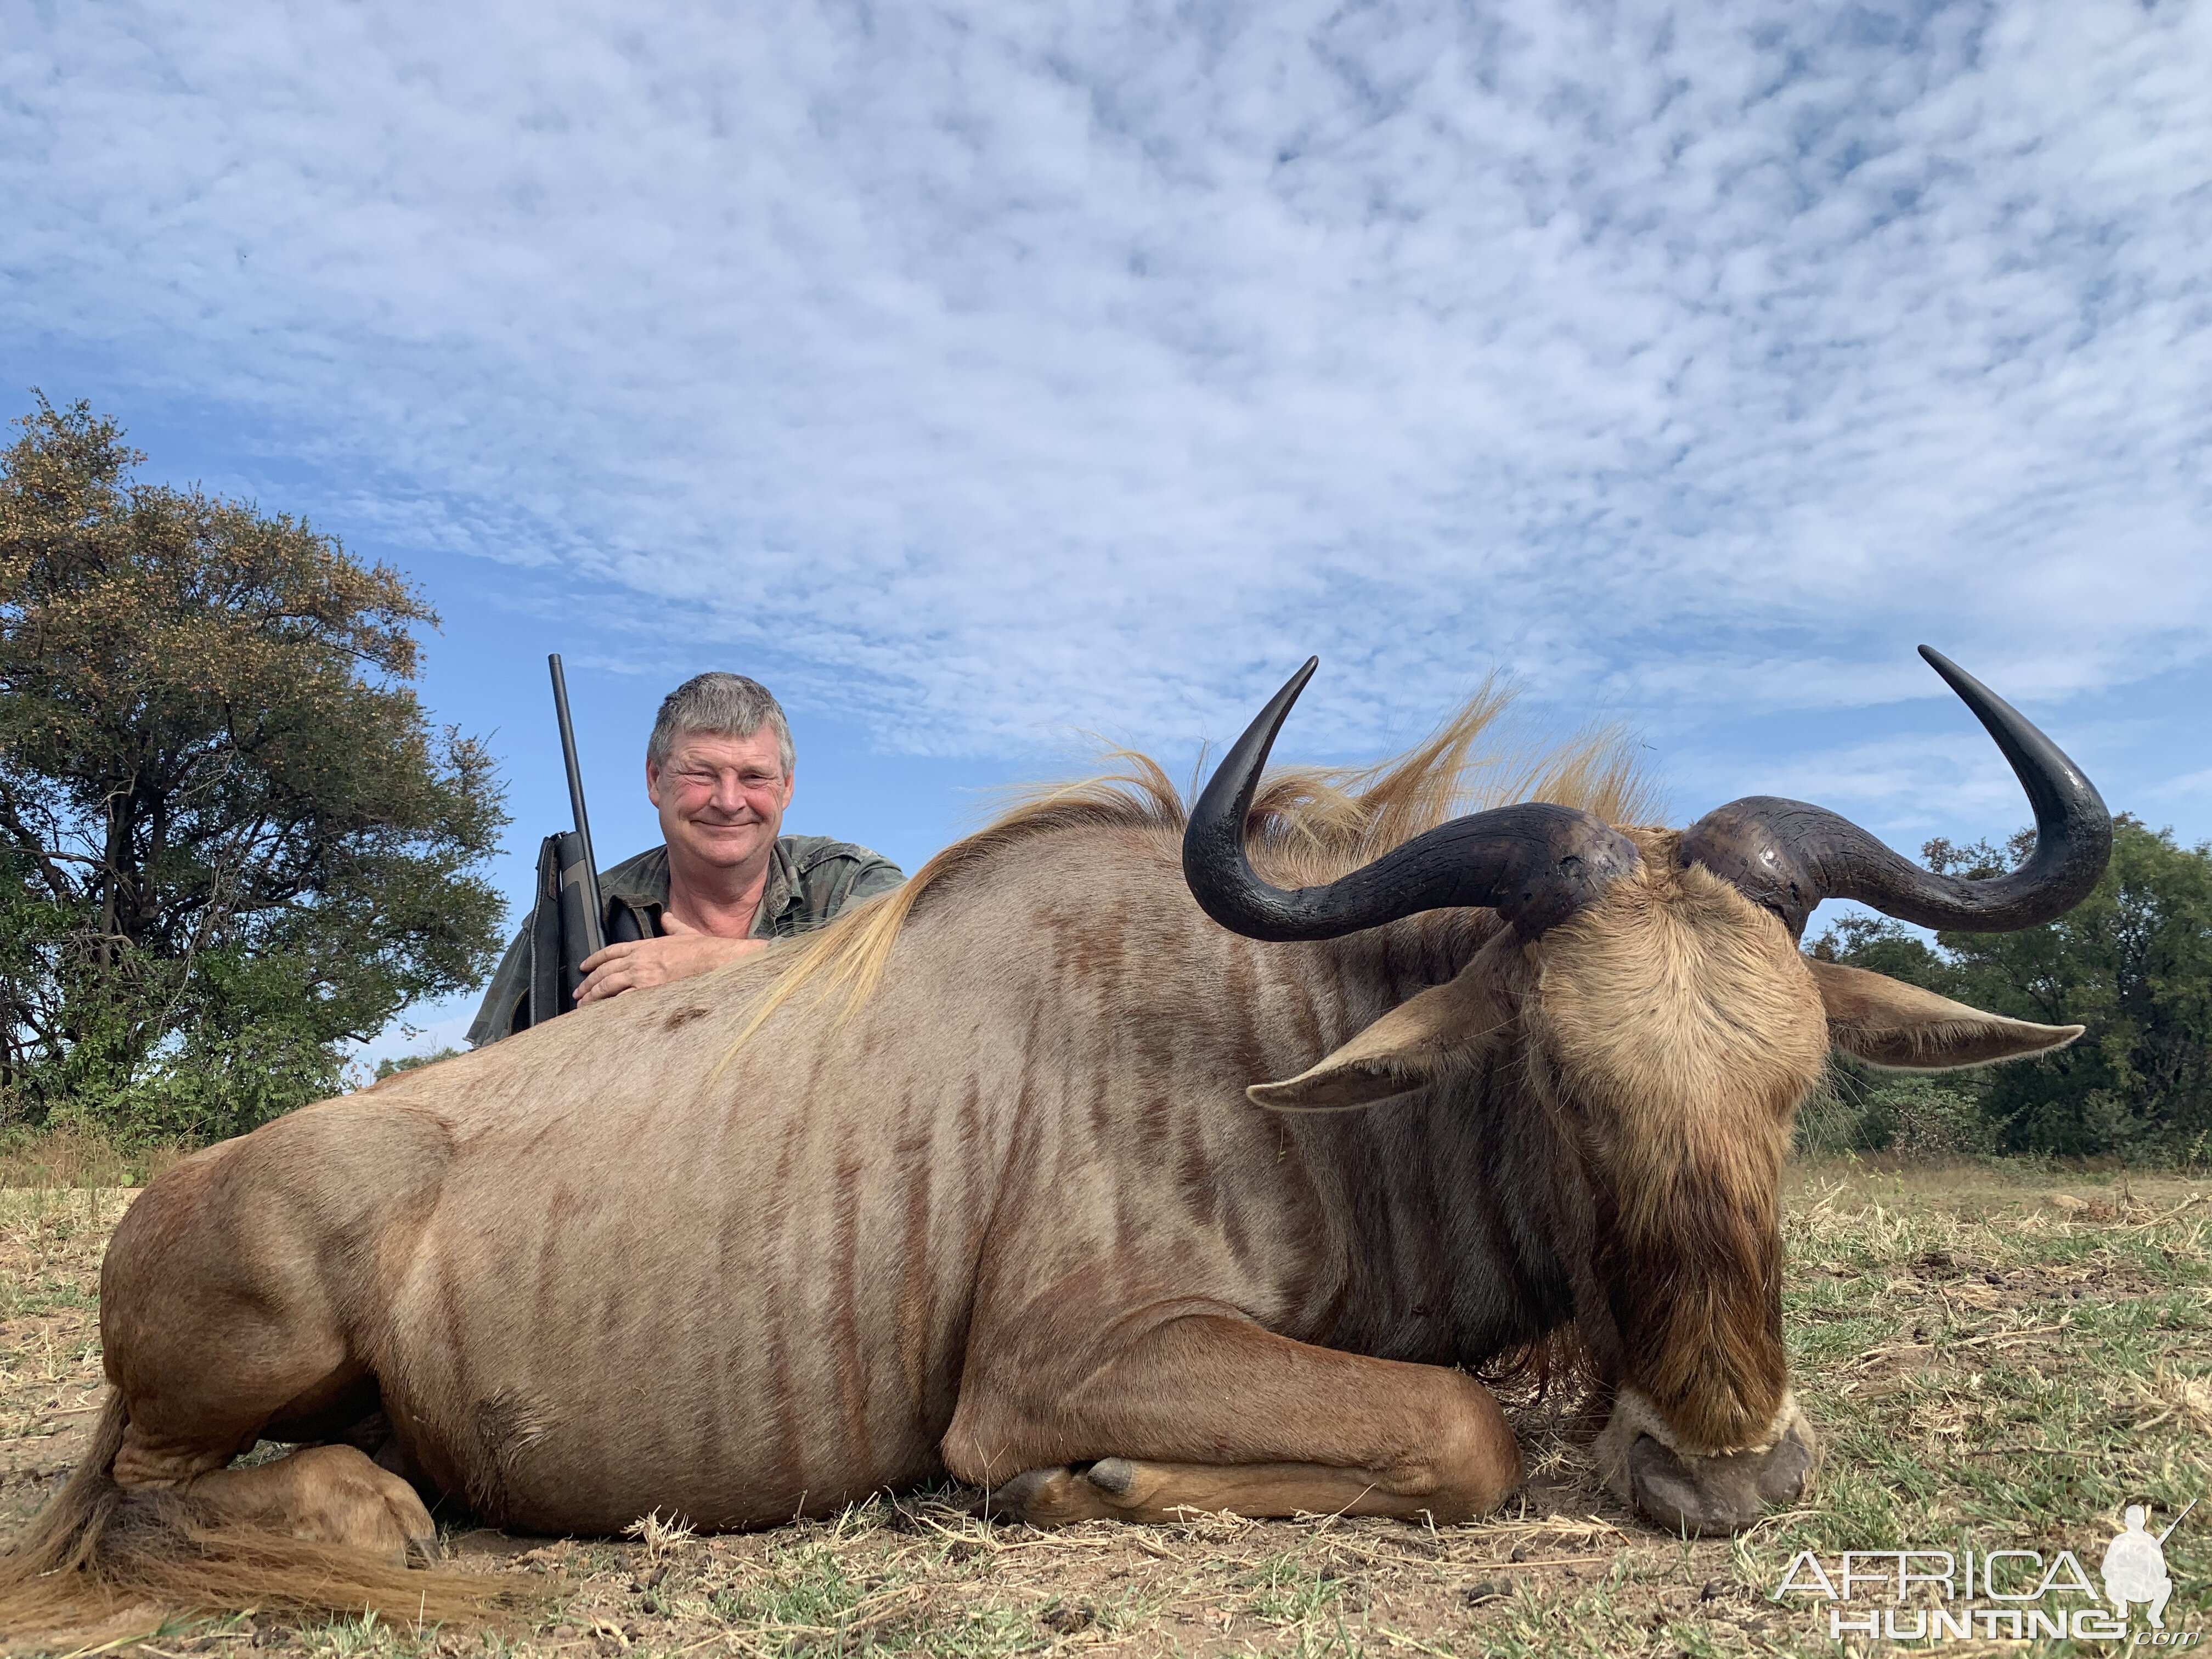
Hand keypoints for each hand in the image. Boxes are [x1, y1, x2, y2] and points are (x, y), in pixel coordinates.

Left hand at [575, 914, 769, 1004]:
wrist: (713, 960)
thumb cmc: (702, 949)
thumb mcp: (684, 932)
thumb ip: (672, 925)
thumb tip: (667, 917)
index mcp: (644, 945)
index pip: (611, 951)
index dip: (595, 959)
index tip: (584, 966)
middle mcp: (638, 960)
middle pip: (604, 971)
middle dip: (588, 982)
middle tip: (578, 991)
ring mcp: (641, 976)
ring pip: (608, 986)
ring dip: (592, 996)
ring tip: (583, 1004)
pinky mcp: (648, 991)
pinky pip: (622, 1001)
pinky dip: (609, 1007)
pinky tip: (602, 1014)